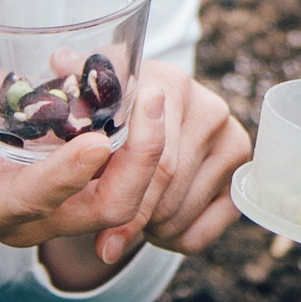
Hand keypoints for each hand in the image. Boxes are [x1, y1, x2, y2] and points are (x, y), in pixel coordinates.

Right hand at [0, 69, 168, 248]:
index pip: (34, 202)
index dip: (69, 176)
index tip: (99, 140)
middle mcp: (23, 223)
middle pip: (99, 212)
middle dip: (136, 163)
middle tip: (153, 98)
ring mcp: (54, 212)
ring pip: (121, 201)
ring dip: (148, 155)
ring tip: (155, 95)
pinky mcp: (75, 193)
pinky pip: (120, 181)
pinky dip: (140, 149)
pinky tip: (147, 106)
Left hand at [92, 62, 251, 263]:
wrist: (146, 114)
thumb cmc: (109, 108)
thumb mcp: (86, 94)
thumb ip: (72, 85)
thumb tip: (60, 61)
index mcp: (170, 84)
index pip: (155, 160)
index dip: (125, 200)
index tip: (101, 237)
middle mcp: (209, 109)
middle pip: (169, 189)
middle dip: (134, 220)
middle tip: (106, 238)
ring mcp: (231, 139)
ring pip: (182, 213)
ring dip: (150, 230)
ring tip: (127, 220)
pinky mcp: (239, 170)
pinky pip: (206, 229)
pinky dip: (176, 240)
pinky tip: (155, 225)